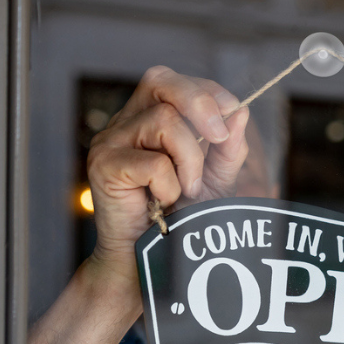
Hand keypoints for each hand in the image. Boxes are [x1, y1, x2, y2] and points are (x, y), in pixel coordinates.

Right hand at [85, 66, 248, 286]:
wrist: (148, 262)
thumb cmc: (179, 218)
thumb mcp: (214, 179)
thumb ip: (228, 149)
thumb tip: (240, 112)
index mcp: (147, 117)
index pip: (173, 81)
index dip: (207, 91)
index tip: (234, 112)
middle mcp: (125, 122)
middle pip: (160, 81)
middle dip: (200, 104)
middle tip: (220, 138)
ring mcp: (110, 142)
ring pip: (163, 121)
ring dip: (190, 160)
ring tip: (187, 190)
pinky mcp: (103, 166)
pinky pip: (152, 162)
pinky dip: (169, 185)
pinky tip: (162, 203)